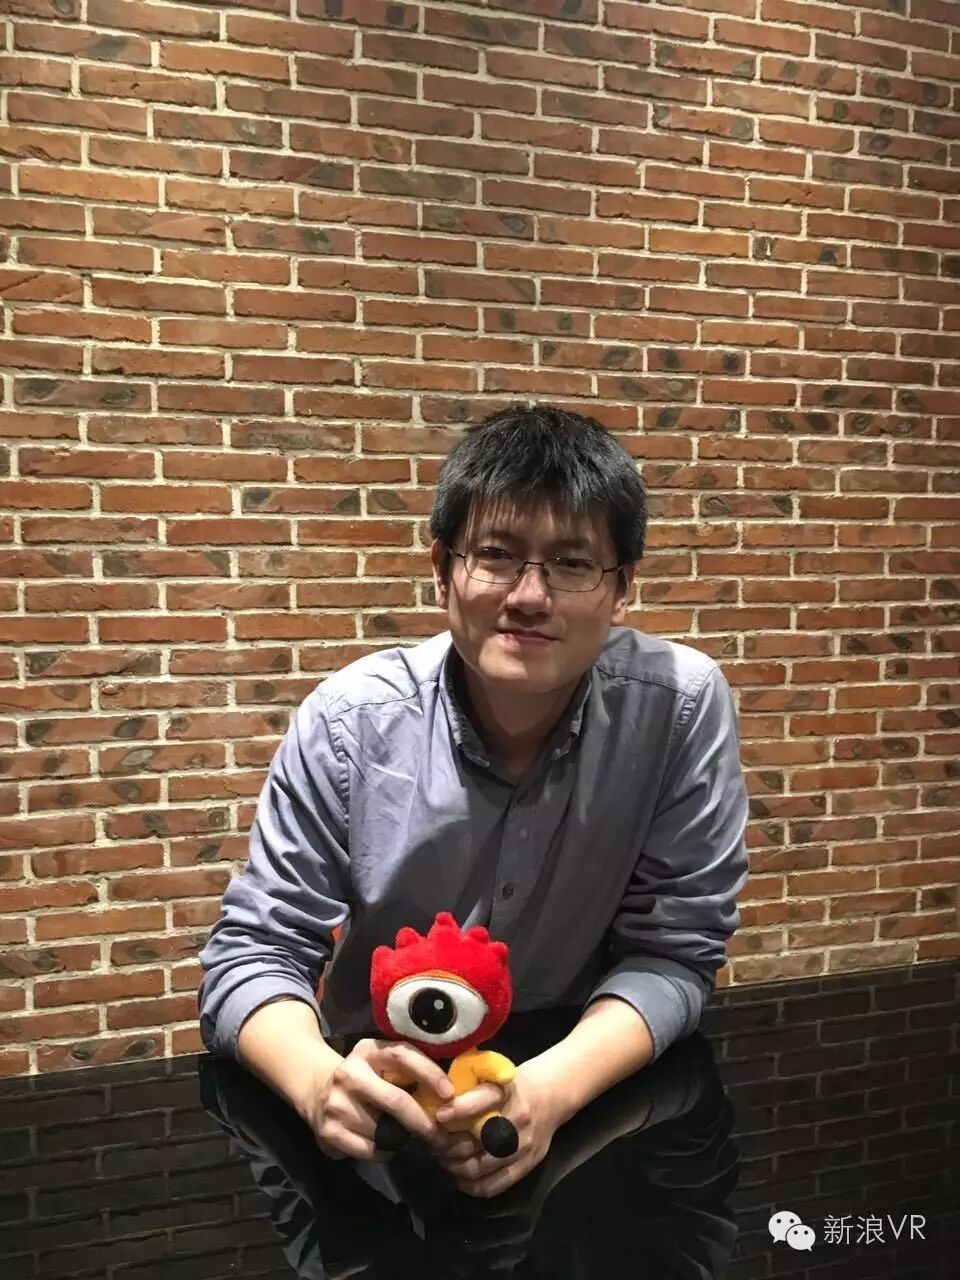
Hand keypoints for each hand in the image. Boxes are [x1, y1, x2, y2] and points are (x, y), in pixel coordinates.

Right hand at [297, 1037, 454, 1161]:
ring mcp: (336, 1103)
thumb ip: (407, 1070)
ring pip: (384, 1131)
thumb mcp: (381, 1062)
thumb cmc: (365, 1076)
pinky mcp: (329, 1132)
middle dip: (423, 1121)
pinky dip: (384, 1151)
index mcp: (368, 1050)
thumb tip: (448, 1094)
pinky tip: (381, 1142)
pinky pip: (370, 1150)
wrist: (316, 1088)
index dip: (429, 1073)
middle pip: (396, 1100)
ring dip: (400, 1137)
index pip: (402, 1055)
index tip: (449, 1093)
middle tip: (441, 1135)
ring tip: (399, 1133)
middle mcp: (349, 1073)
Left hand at [432, 1061, 562, 1197]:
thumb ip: (468, 1088)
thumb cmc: (511, 1085)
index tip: (439, 1116)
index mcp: (507, 1090)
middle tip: (433, 1145)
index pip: (483, 1100)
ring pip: (480, 1167)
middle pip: (476, 1141)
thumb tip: (434, 1104)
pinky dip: (472, 1186)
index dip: (458, 1109)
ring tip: (444, 1160)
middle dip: (447, 1146)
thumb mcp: (492, 1075)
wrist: (550, 1095)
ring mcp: (523, 1145)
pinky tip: (460, 1179)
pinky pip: (495, 1185)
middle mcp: (517, 1117)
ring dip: (455, 1167)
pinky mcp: (528, 1165)